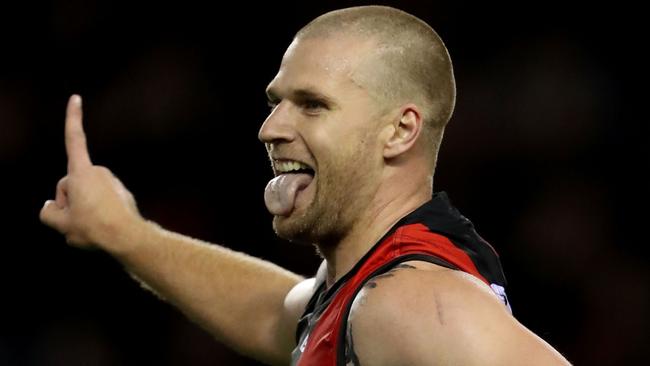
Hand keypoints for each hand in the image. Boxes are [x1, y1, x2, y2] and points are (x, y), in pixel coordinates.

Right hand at [40, 95, 141, 248]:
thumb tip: (50, 207)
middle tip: (76, 222)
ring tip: (92, 225)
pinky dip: (97, 212)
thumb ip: (48, 212)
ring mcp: (112, 182)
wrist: (128, 237)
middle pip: (71, 185)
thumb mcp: (60, 224)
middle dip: (68, 202)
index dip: (73, 118)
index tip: (76, 98)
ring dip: (83, 209)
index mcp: (82, 171)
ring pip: (85, 195)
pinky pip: (99, 202)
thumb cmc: (94, 227)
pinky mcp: (121, 193)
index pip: (74, 140)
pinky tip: (102, 227)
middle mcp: (99, 171)